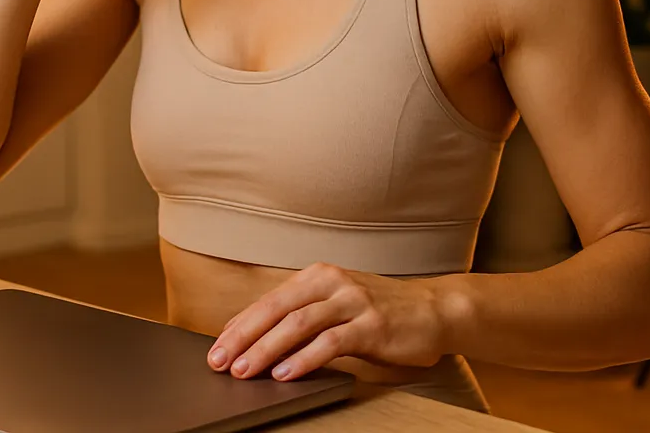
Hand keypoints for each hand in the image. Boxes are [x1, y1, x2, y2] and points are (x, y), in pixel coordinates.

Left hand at [205, 262, 448, 381]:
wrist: (433, 310)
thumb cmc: (379, 312)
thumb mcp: (336, 306)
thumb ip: (303, 317)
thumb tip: (257, 341)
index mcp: (317, 276)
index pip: (268, 301)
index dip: (239, 325)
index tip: (216, 348)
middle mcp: (332, 283)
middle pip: (276, 309)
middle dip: (244, 337)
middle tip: (220, 361)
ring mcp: (352, 301)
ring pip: (299, 324)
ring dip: (267, 349)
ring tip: (245, 370)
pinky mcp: (371, 324)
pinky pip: (330, 342)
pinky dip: (304, 359)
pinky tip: (286, 374)